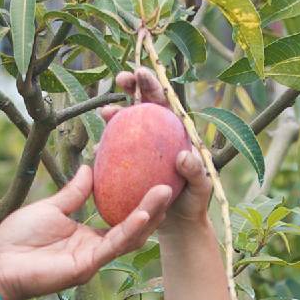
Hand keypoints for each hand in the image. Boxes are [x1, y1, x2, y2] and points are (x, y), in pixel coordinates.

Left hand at [0, 165, 171, 299]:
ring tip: (165, 192)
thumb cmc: (18, 238)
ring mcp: (93, 258)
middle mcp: (95, 248)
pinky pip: (113, 245)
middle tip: (171, 183)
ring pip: (130, 236)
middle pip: (134, 227)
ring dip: (149, 214)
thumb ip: (74, 193)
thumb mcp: (51, 208)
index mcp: (88, 236)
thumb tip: (88, 168)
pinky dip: (130, 228)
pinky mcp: (86, 266)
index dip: (140, 202)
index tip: (155, 178)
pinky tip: (144, 213)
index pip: (122, 218)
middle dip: (154, 207)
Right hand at [102, 70, 211, 231]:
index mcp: (177, 134)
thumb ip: (196, 172)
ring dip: (116, 113)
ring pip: (127, 123)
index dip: (153, 85)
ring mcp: (142, 150)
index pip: (166, 104)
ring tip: (105, 111)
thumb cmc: (193, 204)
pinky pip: (116, 149)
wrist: (178, 225)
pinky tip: (99, 143)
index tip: (141, 74)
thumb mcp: (200, 189)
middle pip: (144, 105)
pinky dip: (107, 142)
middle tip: (122, 78)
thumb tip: (183, 155)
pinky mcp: (129, 165)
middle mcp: (159, 136)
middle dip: (133, 87)